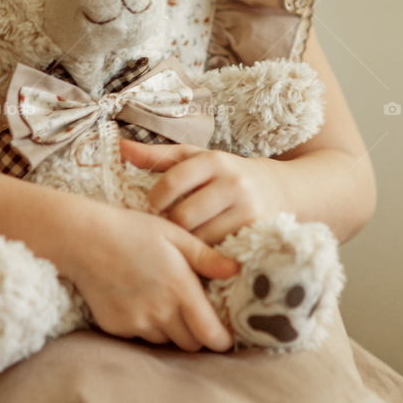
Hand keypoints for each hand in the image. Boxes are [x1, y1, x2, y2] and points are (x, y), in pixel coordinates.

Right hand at [60, 199, 239, 353]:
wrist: (83, 239)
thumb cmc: (132, 230)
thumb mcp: (174, 234)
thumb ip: (206, 257)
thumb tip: (236, 270)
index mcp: (180, 289)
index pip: (210, 335)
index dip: (222, 340)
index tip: (225, 335)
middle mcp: (160, 312)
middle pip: (190, 344)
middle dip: (197, 335)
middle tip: (196, 316)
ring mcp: (137, 323)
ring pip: (166, 341)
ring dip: (171, 330)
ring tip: (164, 302)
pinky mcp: (116, 327)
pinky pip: (140, 336)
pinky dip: (146, 326)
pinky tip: (139, 300)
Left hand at [120, 138, 281, 245]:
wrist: (282, 189)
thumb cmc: (227, 174)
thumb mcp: (197, 159)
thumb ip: (159, 156)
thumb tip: (120, 147)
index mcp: (214, 160)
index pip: (173, 180)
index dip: (155, 199)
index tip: (152, 207)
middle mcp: (233, 182)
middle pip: (184, 216)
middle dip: (170, 226)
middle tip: (164, 230)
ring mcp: (247, 209)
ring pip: (201, 239)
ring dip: (187, 244)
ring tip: (181, 242)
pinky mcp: (257, 233)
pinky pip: (219, 252)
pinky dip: (207, 255)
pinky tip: (201, 252)